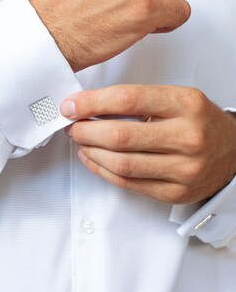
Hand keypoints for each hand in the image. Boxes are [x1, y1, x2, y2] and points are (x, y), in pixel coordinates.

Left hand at [60, 85, 235, 203]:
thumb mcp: (177, 99)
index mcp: (186, 104)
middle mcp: (187, 137)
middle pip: (120, 136)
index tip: (71, 105)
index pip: (128, 100)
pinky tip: (92, 158)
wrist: (233, 153)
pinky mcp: (175, 193)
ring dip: (90, 151)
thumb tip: (89, 106)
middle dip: (85, 130)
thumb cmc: (199, 122)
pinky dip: (103, 170)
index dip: (92, 102)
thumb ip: (138, 100)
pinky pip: (129, 183)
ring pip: (121, 163)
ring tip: (80, 141)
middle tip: (72, 125)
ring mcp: (183, 169)